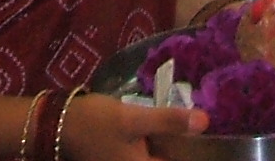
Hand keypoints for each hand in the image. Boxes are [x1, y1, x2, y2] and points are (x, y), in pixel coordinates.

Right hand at [58, 93, 206, 160]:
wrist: (57, 125)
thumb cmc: (96, 123)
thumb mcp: (133, 119)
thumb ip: (168, 121)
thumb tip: (206, 122)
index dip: (200, 155)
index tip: (218, 148)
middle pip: (171, 160)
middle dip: (188, 148)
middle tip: (207, 131)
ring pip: (160, 156)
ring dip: (174, 145)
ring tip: (192, 127)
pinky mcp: (125, 159)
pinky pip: (150, 155)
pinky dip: (161, 144)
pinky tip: (168, 129)